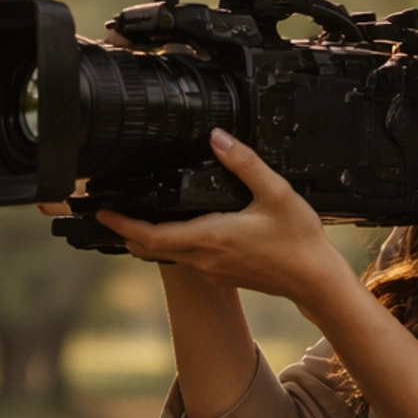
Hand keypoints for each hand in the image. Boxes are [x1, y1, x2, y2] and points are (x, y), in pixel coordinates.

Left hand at [94, 130, 351, 313]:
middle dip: (128, 231)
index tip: (103, 213)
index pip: (153, 235)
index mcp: (212, 236)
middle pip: (152, 248)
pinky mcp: (224, 275)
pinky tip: (184, 230)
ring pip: (169, 255)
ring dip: (149, 239)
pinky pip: (189, 260)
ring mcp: (214, 270)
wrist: (315, 280)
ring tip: (138, 219)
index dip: (123, 224)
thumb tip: (217, 137)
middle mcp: (206, 258)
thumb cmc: (298, 240)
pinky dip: (174, 245)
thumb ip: (244, 163)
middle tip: (110, 214)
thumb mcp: (275, 192)